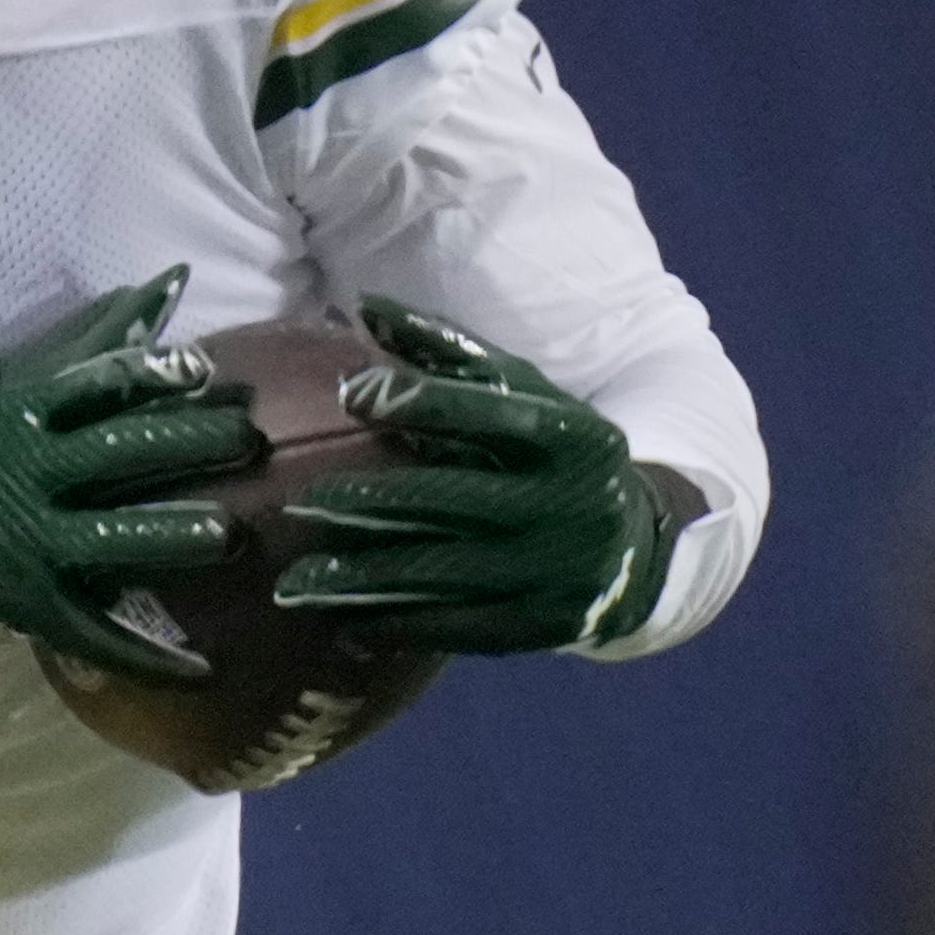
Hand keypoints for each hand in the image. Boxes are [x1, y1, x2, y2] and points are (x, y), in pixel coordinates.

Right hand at [0, 274, 259, 681]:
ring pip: (107, 539)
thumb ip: (107, 339)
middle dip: (181, 445)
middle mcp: (32, 474)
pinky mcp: (35, 605)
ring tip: (228, 535)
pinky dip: (148, 656)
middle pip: (112, 455)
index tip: (205, 369)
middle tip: (249, 439)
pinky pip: (96, 633)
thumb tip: (174, 279)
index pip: (95, 387)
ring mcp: (32, 543)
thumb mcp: (33, 388)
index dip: (150, 376)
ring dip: (167, 536)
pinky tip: (204, 671)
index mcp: (30, 414)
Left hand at [274, 295, 687, 654]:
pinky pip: (454, 627)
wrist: (638, 554)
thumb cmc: (559, 455)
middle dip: (370, 499)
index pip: (487, 411)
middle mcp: (565, 502)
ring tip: (296, 581)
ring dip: (362, 576)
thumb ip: (450, 353)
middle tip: (303, 501)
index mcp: (568, 434)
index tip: (352, 397)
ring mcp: (552, 570)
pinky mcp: (539, 626)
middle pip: (451, 496)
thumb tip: (368, 307)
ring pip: (441, 571)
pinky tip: (343, 622)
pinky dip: (393, 625)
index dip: (419, 401)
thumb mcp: (527, 396)